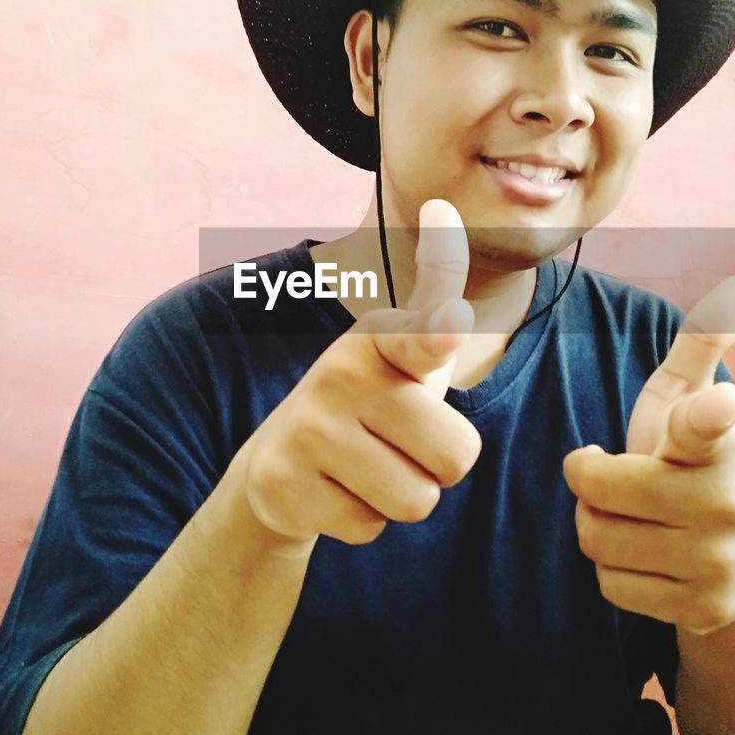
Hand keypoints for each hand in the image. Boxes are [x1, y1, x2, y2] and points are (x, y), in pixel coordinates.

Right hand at [235, 199, 481, 550]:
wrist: (278, 464)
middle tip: (397, 446)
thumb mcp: (406, 347)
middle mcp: (340, 374)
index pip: (424, 337)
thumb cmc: (367, 402)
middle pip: (456, 456)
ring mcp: (307, 429)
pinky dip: (362, 521)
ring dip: (402, 497)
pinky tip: (335, 491)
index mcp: (381, 340)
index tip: (453, 325)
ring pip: (417, 501)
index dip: (442, 334)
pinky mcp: (284, 484)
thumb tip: (443, 206)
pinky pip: (371, 528)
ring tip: (365, 469)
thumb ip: (436, 285)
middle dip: (439, 467)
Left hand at [563, 275, 734, 634]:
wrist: (733, 565)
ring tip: (632, 519)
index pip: (707, 423)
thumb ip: (699, 348)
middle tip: (615, 479)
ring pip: (598, 539)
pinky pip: (609, 584)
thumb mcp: (686, 406)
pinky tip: (646, 560)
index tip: (724, 402)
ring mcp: (717, 560)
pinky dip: (614, 572)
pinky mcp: (701, 609)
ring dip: (598, 528)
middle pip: (597, 490)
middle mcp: (726, 502)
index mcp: (718, 443)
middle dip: (590, 484)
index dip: (709, 412)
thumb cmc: (689, 468)